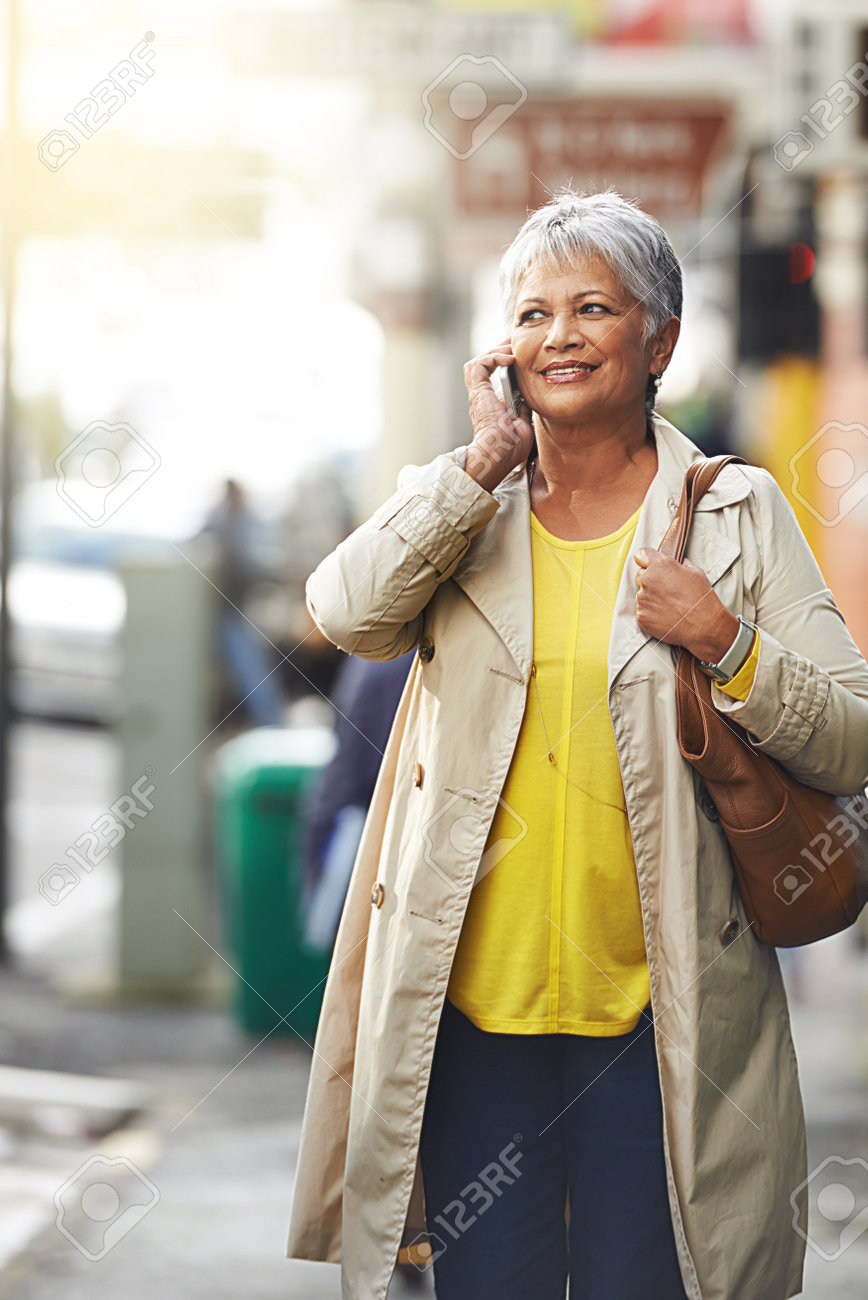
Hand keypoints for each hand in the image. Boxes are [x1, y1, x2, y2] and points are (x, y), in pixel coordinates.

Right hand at [463, 338, 534, 490]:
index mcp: (491, 403)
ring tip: (513, 346)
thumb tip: (531, 398)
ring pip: (479, 361)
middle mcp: (482, 397)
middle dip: (501, 350)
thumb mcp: (523, 422)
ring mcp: (478, 394)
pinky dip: (493, 357)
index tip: (522, 356)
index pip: (494, 375)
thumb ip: (524, 408)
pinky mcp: (477, 392)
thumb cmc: (510, 447)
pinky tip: (509, 359)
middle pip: (486, 364)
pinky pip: (479, 365)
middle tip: (517, 343)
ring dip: (496, 351)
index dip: (505, 362)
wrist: (499, 453)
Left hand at [633, 548, 739, 661]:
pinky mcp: (641, 616)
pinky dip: (651, 613)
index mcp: (660, 565)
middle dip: (650, 580)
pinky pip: (642, 611)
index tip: (649, 564)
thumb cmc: (702, 598)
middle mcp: (647, 580)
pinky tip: (666, 616)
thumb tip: (678, 563)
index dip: (646, 559)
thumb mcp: (696, 573)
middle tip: (666, 590)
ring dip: (651, 598)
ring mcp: (642, 599)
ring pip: (641, 595)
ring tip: (669, 606)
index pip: (641, 554)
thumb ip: (680, 565)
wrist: (704, 626)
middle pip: (640, 576)